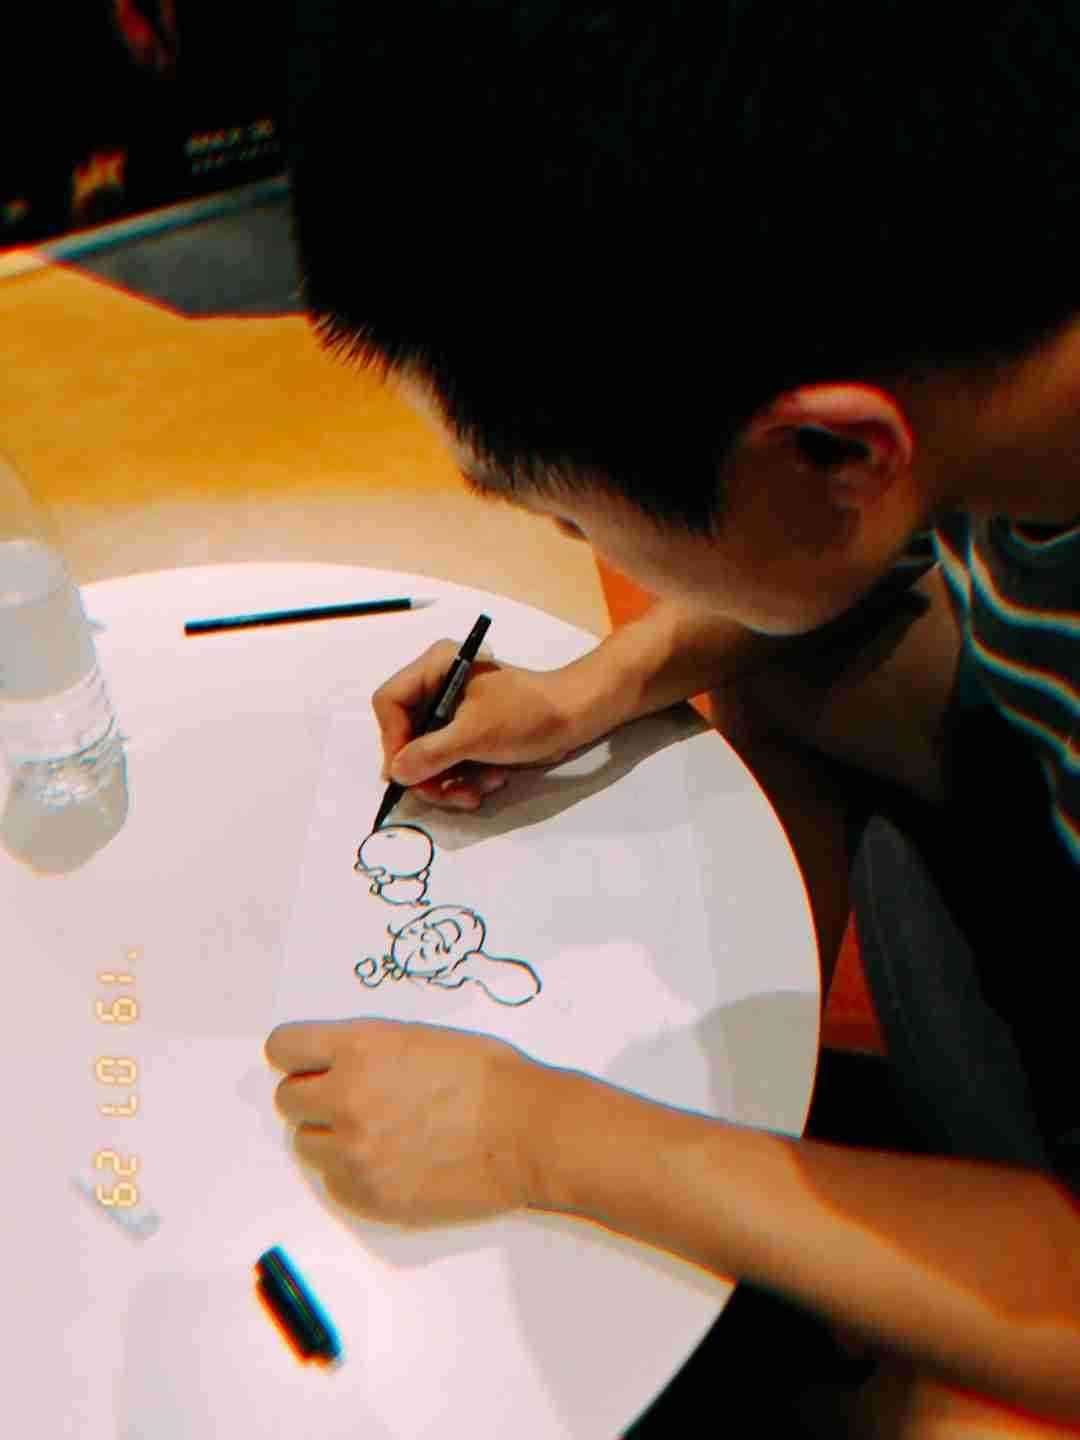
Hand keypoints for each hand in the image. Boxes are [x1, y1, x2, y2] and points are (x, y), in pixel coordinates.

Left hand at [265, 1018, 543, 1226]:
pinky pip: (334, 1182)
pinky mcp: (369, 1196)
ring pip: (307, 1144)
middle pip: (288, 1099)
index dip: (297, 1055)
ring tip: (378, 1133)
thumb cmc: (489, 1076)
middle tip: (352, 1099)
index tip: (308, 1062)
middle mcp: (347, 1098)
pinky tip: (394, 1160)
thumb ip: (369, 1050)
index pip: (284, 1047)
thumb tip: (338, 1064)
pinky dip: (354, 1173)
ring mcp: (355, 1152)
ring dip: (332, 1137)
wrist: (528, 1132)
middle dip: (315, 1097)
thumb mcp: (421, 1038)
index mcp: (360, 1048)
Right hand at [372, 642, 592, 809]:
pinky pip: (450, 762)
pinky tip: (492, 780)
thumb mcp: (476, 734)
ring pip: (428, 757)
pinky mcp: (469, 733)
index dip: (393, 740)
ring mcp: (453, 712)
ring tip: (482, 788)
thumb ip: (431, 753)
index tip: (408, 772)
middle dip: (429, 771)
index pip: (390, 702)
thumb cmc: (528, 713)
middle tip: (448, 795)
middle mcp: (439, 686)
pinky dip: (467, 778)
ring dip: (451, 781)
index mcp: (436, 668)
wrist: (577, 716)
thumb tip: (395, 772)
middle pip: (406, 737)